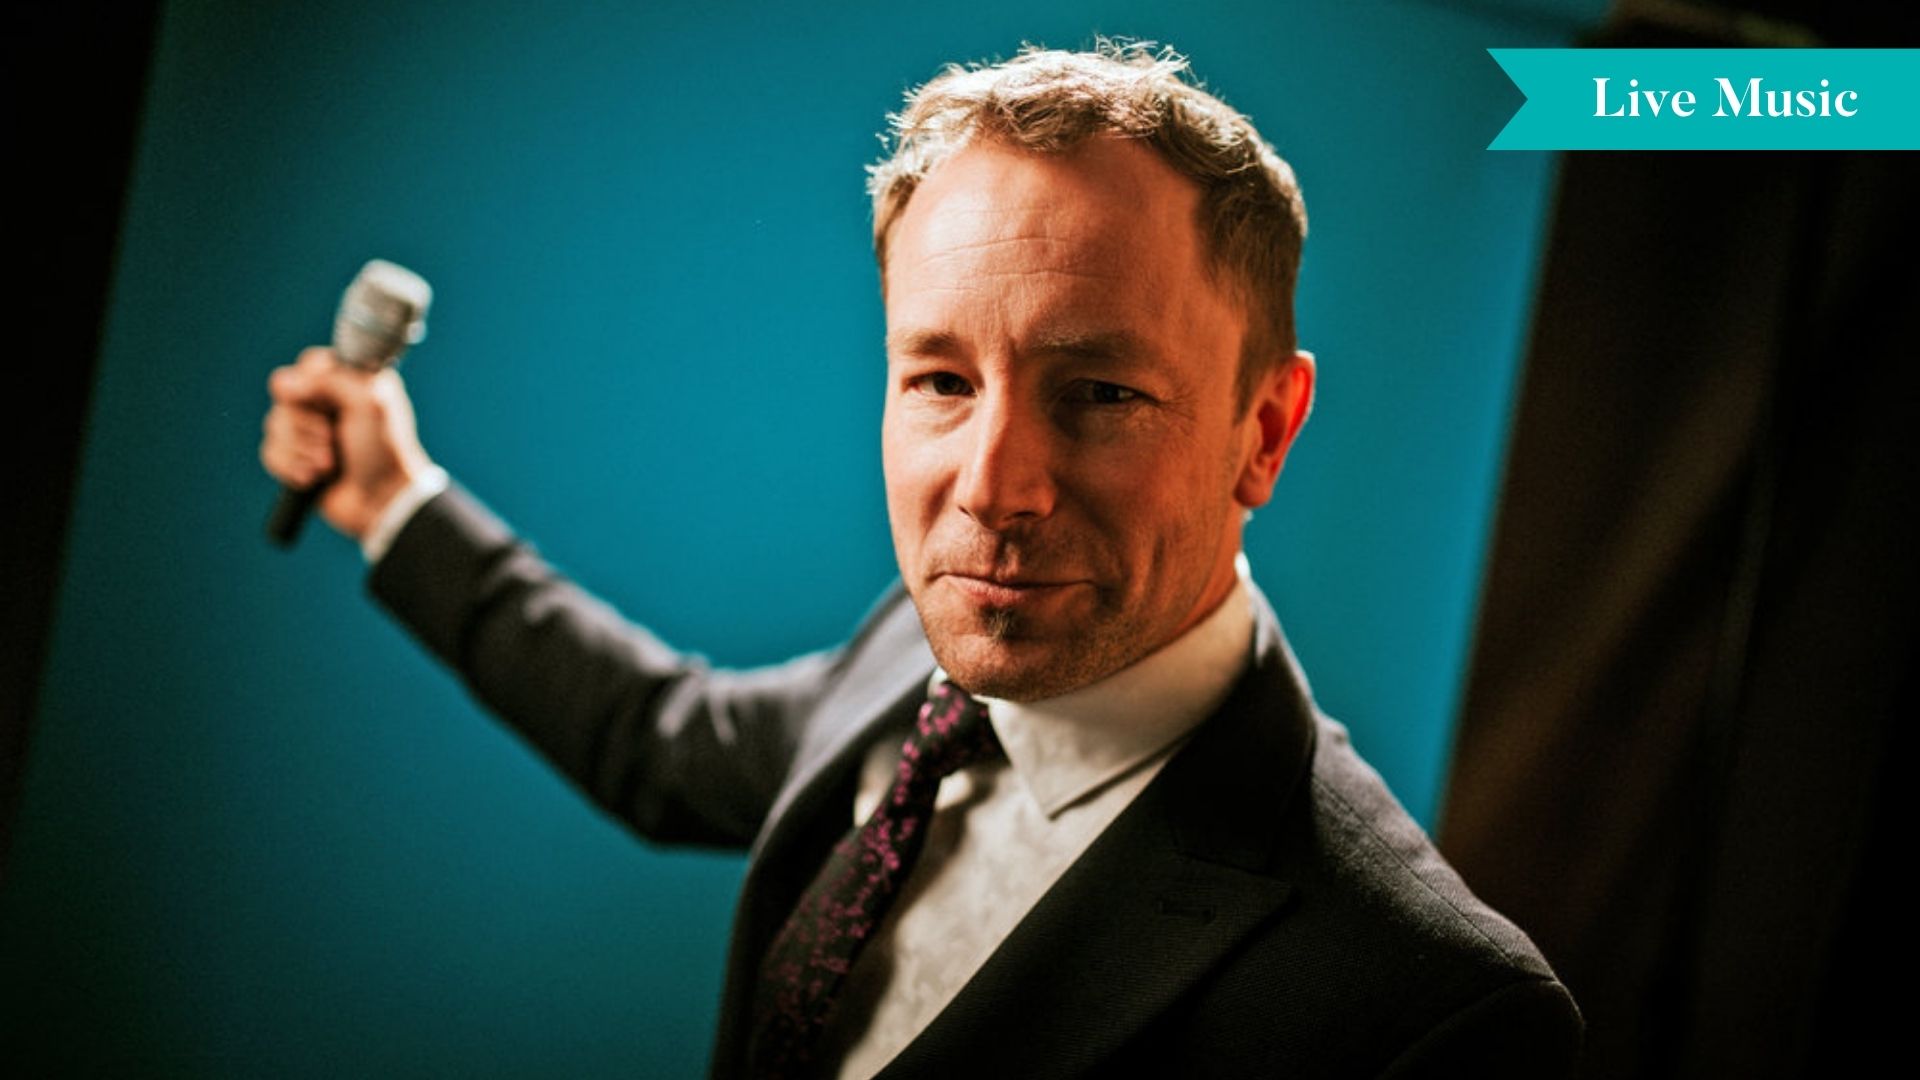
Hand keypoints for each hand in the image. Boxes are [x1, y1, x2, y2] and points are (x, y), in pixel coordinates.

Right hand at [260, 347, 434, 539]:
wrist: (381, 501)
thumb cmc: (384, 452)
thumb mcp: (369, 402)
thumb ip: (331, 379)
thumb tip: (286, 383)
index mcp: (349, 382)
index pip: (309, 363)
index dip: (310, 382)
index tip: (328, 402)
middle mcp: (327, 402)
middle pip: (284, 395)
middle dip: (306, 425)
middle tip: (332, 440)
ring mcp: (309, 430)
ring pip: (274, 424)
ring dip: (302, 449)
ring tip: (329, 465)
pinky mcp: (296, 457)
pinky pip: (270, 452)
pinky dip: (291, 467)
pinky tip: (314, 479)